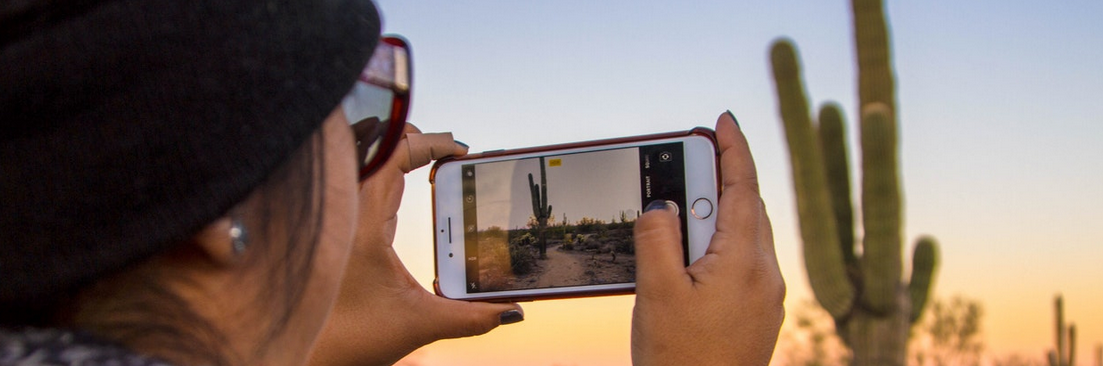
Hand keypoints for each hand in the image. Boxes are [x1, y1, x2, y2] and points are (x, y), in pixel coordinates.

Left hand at [309, 124, 522, 365]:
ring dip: (392, 155)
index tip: (459, 150)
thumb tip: (510, 312)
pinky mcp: (334, 233)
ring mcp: (336, 220)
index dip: (430, 143)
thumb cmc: (348, 338)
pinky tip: (399, 192)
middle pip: (374, 147)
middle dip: (412, 140)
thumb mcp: (420, 324)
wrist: (306, 358)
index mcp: (364, 220)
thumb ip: (470, 317)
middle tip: (447, 152)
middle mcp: (345, 212)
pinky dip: (380, 176)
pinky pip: (356, 186)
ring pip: (360, 164)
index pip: (395, 154)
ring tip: (425, 159)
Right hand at [630, 112, 784, 364]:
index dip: (734, 148)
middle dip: (720, 178)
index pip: (743, 188)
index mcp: (744, 262)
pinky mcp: (757, 315)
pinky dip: (720, 243)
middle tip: (690, 156)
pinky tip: (692, 254)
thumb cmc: (680, 360)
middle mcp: (765, 276)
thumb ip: (657, 237)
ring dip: (718, 213)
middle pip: (747, 209)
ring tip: (682, 204)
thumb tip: (661, 203)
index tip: (723, 120)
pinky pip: (743, 262)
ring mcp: (765, 297)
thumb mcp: (657, 292)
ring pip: (746, 236)